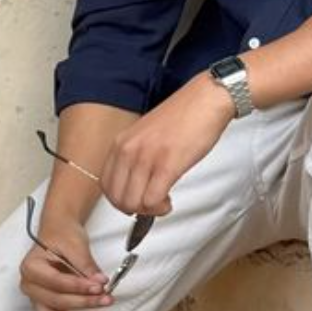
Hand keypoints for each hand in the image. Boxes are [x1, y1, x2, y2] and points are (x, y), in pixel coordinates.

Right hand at [19, 213, 114, 310]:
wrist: (58, 232)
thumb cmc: (62, 235)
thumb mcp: (75, 243)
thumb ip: (86, 265)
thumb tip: (100, 282)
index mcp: (31, 268)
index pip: (56, 283)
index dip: (79, 287)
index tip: (99, 286)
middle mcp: (30, 287)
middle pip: (55, 304)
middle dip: (83, 304)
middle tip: (105, 299)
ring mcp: (38, 300)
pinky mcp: (47, 307)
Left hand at [99, 71, 235, 215]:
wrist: (206, 99)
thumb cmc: (183, 116)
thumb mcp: (146, 133)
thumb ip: (135, 155)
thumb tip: (133, 183)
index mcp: (122, 141)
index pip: (105, 184)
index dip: (121, 199)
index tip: (136, 198)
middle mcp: (129, 149)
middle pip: (117, 198)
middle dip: (134, 209)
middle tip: (150, 204)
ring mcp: (147, 157)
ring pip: (133, 203)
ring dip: (148, 211)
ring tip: (162, 202)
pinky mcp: (167, 165)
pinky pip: (152, 200)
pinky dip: (160, 208)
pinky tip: (169, 200)